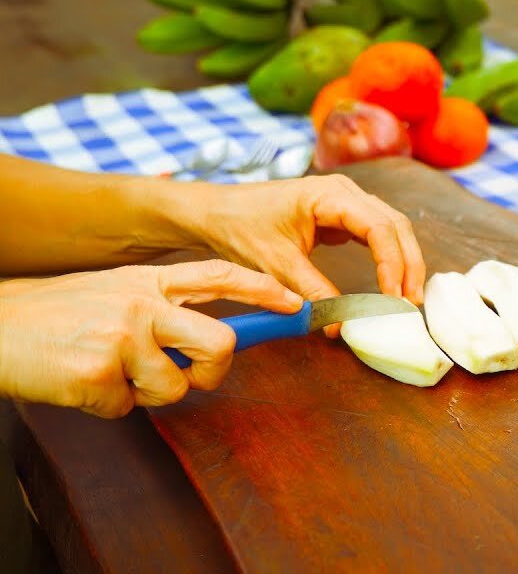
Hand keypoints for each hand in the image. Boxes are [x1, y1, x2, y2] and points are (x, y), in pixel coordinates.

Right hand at [0, 261, 303, 417]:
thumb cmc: (56, 314)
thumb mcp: (114, 290)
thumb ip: (162, 306)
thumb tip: (211, 339)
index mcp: (150, 280)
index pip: (221, 277)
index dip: (264, 291)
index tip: (295, 305)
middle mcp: (144, 303)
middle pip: (220, 343)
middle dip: (213, 370)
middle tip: (189, 374)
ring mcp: (123, 336)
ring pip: (175, 386)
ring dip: (146, 392)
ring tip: (108, 371)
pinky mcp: (98, 372)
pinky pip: (127, 407)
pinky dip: (106, 404)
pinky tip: (79, 381)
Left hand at [182, 174, 425, 334]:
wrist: (216, 212)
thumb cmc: (241, 227)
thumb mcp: (276, 264)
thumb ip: (311, 291)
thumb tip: (338, 325)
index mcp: (330, 195)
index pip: (379, 228)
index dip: (392, 264)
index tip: (393, 299)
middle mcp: (346, 191)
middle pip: (395, 225)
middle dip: (409, 264)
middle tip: (412, 302)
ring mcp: (347, 200)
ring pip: (392, 228)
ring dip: (404, 261)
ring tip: (407, 296)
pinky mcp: (343, 215)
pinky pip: (378, 233)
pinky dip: (389, 257)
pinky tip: (391, 282)